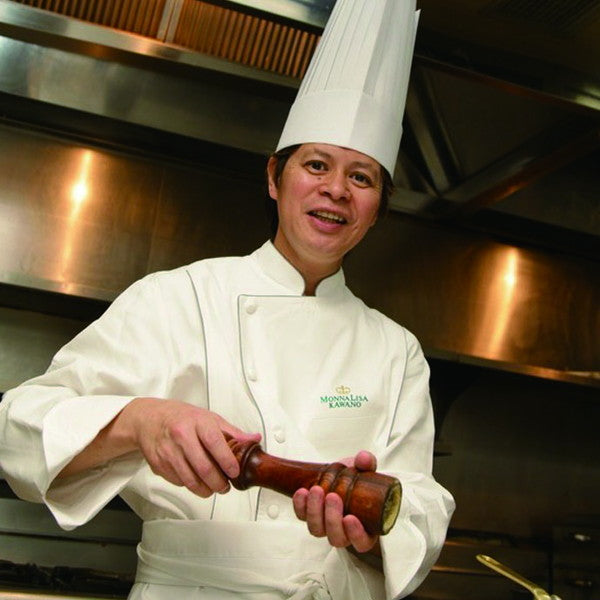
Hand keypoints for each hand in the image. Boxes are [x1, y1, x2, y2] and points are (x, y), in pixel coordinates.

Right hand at [123, 397, 260, 496]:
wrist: (149, 419)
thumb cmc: (181, 417)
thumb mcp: (209, 418)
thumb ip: (232, 432)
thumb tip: (254, 439)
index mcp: (197, 422)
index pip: (214, 442)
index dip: (227, 460)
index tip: (235, 472)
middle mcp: (181, 436)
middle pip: (203, 467)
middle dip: (218, 482)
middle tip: (225, 486)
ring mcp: (168, 451)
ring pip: (190, 480)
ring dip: (205, 490)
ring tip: (213, 488)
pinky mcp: (158, 465)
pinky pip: (179, 482)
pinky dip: (191, 486)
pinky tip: (197, 481)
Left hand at [292, 450, 378, 552]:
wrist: (342, 475)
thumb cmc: (359, 480)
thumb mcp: (366, 471)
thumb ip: (366, 464)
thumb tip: (364, 458)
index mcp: (364, 528)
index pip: (361, 542)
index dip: (356, 535)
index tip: (350, 518)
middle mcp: (344, 532)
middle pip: (336, 537)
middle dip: (332, 519)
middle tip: (333, 497)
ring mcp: (325, 526)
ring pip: (316, 529)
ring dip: (315, 511)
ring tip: (316, 490)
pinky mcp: (310, 516)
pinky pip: (302, 517)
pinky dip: (300, 506)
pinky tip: (302, 492)